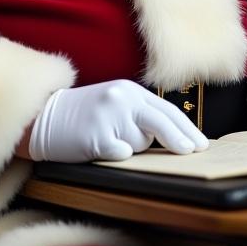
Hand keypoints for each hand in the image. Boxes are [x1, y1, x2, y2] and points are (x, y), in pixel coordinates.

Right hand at [28, 79, 208, 162]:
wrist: (46, 117)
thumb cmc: (85, 114)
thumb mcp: (116, 102)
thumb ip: (141, 112)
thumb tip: (175, 134)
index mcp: (130, 91)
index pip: (167, 110)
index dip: (186, 128)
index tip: (200, 143)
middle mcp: (122, 99)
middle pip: (162, 122)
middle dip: (180, 139)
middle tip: (194, 152)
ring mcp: (109, 116)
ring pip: (140, 142)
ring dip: (132, 145)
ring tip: (109, 137)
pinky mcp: (97, 136)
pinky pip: (121, 153)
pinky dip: (116, 154)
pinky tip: (100, 146)